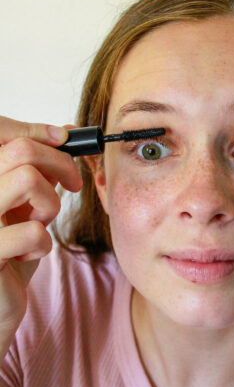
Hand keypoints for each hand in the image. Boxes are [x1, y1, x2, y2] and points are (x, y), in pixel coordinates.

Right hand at [0, 116, 81, 330]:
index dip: (38, 131)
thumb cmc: (10, 254)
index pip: (3, 133)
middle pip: (21, 150)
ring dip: (49, 204)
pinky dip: (43, 244)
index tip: (65, 140)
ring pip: (26, 179)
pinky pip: (31, 231)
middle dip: (61, 163)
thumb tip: (63, 135)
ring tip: (40, 223)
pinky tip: (30, 255)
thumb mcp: (24, 207)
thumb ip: (38, 173)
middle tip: (73, 183)